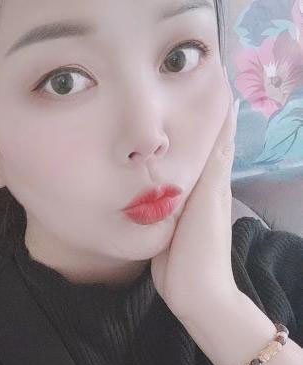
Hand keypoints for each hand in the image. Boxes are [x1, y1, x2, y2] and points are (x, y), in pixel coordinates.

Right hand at [150, 72, 240, 326]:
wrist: (193, 293)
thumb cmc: (202, 247)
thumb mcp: (207, 200)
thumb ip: (212, 160)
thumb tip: (228, 111)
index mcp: (212, 178)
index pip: (214, 131)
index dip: (210, 103)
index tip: (200, 72)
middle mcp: (198, 186)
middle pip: (190, 144)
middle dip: (181, 117)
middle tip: (161, 84)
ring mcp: (180, 203)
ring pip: (171, 163)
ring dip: (162, 143)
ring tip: (143, 114)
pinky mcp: (163, 218)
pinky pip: (157, 186)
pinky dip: (150, 171)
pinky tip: (135, 163)